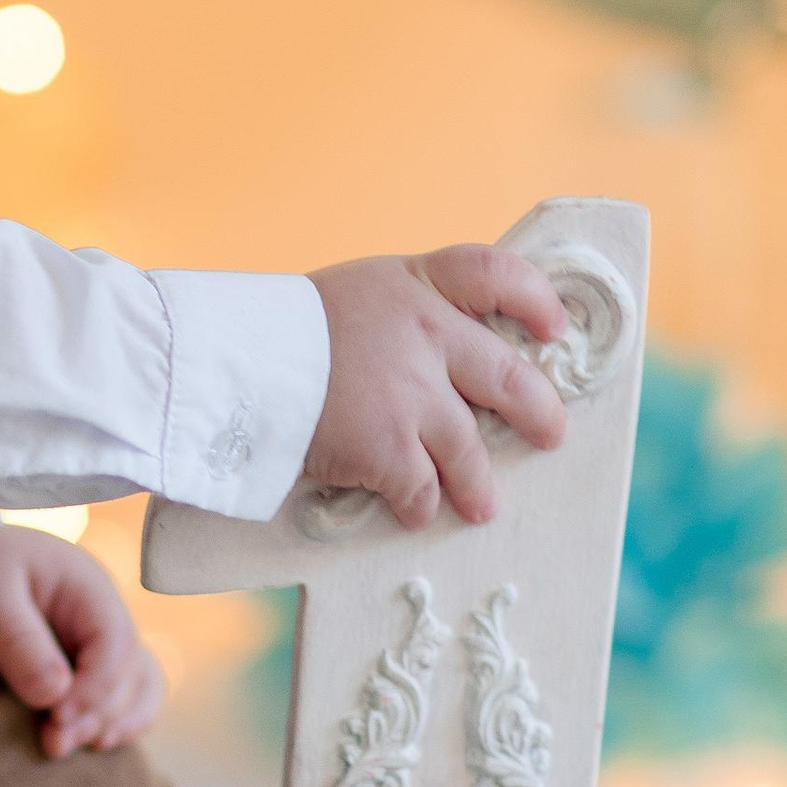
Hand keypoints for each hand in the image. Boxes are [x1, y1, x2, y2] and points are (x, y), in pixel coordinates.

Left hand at [0, 525, 164, 758]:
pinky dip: (116, 720)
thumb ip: (17, 642)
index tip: (56, 717)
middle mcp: (104, 613)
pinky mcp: (87, 664)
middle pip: (129, 671)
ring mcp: (100, 639)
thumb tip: (55, 695)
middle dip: (95, 713)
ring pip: (139, 685)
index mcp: (86, 586)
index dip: (95, 688)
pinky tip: (91, 745)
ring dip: (111, 721)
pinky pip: (124, 694)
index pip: (115, 642)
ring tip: (68, 747)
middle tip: (52, 744)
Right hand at [303, 248, 567, 530]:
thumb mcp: (356, 295)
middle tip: (551, 434)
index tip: (553, 327)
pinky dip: (418, 506)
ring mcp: (412, 395)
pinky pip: (421, 490)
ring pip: (469, 451)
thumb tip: (443, 363)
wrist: (233, 361)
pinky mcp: (389, 448)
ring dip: (478, 485)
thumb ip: (405, 318)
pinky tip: (412, 513)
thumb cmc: (285, 328)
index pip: (495, 274)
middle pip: (508, 376)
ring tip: (483, 506)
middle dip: (538, 412)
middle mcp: (427, 335)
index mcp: (416, 285)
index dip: (535, 298)